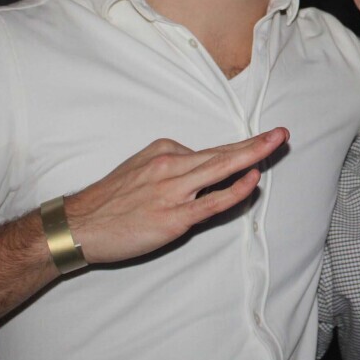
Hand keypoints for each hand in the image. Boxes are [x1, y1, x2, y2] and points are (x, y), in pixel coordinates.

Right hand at [63, 128, 286, 264]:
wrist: (78, 225)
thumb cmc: (109, 200)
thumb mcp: (139, 168)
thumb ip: (170, 166)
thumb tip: (198, 169)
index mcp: (164, 152)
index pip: (211, 151)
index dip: (240, 148)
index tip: (262, 142)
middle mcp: (171, 166)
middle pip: (222, 153)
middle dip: (255, 143)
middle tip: (281, 133)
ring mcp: (173, 191)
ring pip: (220, 169)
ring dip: (252, 155)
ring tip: (276, 144)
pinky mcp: (173, 217)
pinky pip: (211, 201)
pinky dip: (234, 190)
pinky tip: (252, 179)